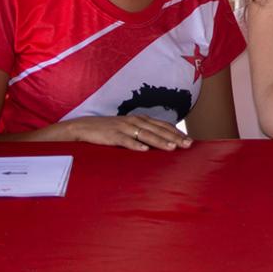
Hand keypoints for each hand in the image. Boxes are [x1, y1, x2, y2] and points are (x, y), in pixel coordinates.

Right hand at [50, 115, 192, 151]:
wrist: (83, 127)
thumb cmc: (108, 130)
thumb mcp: (127, 129)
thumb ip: (142, 133)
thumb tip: (160, 142)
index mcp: (139, 119)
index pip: (162, 125)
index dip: (176, 132)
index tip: (189, 140)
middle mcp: (134, 121)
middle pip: (157, 130)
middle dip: (174, 137)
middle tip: (188, 145)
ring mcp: (123, 127)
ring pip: (145, 135)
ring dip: (159, 141)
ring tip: (172, 148)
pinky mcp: (112, 135)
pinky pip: (125, 141)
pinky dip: (135, 145)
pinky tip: (144, 151)